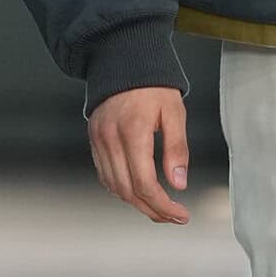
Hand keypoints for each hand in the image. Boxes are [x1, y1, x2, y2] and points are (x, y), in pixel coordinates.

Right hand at [88, 86, 189, 224]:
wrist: (123, 60)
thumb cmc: (152, 84)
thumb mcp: (174, 112)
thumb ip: (177, 149)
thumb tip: (178, 184)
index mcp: (133, 132)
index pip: (145, 183)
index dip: (164, 205)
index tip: (181, 214)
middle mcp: (110, 139)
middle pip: (128, 192)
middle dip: (152, 210)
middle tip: (174, 216)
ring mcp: (99, 141)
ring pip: (114, 187)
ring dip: (137, 203)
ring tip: (159, 208)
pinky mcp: (94, 140)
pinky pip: (105, 175)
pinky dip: (121, 189)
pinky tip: (138, 191)